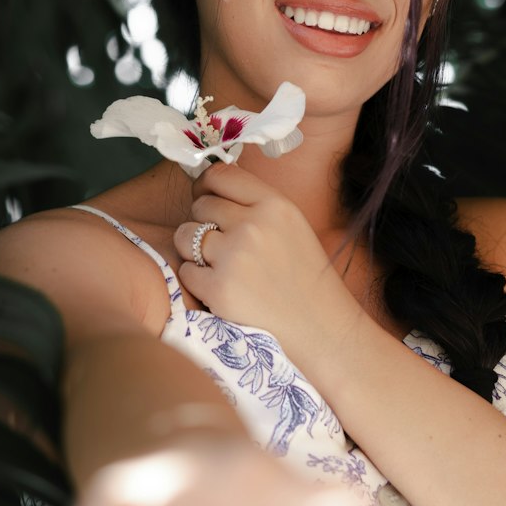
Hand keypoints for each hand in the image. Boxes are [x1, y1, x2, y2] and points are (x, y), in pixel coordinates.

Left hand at [174, 164, 361, 371]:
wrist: (321, 330)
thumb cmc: (304, 278)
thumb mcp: (291, 225)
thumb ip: (255, 204)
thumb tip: (208, 183)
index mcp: (275, 205)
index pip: (219, 175)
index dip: (206, 186)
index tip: (207, 199)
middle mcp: (254, 225)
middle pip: (199, 205)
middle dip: (203, 223)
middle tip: (222, 245)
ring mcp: (235, 257)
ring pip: (184, 235)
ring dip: (193, 250)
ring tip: (218, 266)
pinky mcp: (219, 289)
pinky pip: (186, 270)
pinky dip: (197, 280)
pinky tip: (221, 289)